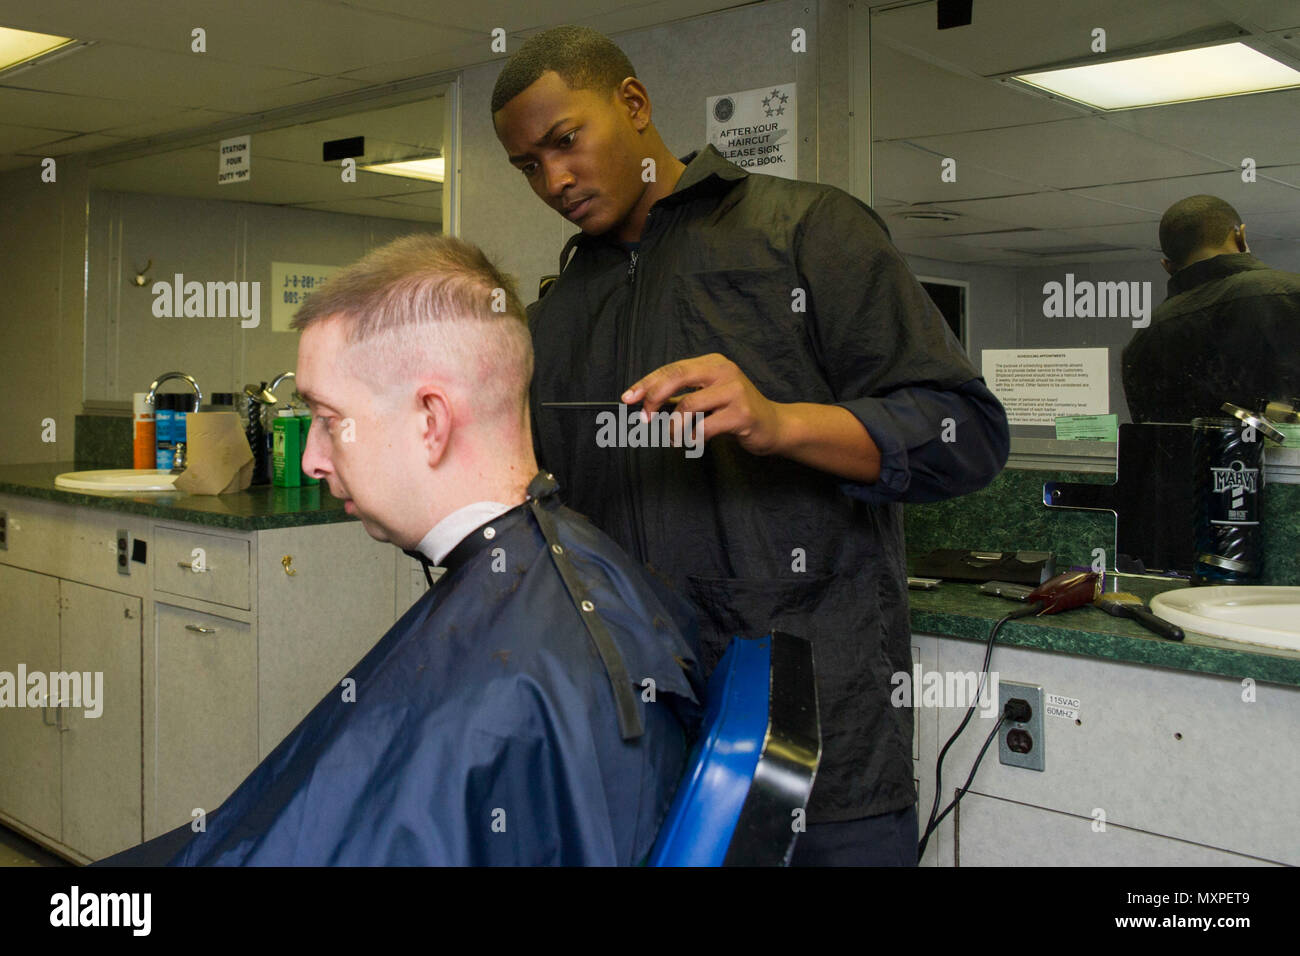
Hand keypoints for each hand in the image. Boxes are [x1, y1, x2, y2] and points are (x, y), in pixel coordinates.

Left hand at [621, 353, 785, 455]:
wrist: (773, 425)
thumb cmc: (735, 412)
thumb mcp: (708, 397)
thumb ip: (681, 396)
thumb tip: (645, 402)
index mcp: (712, 363)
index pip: (672, 369)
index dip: (647, 383)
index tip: (628, 398)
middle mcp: (724, 371)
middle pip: (677, 376)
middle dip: (654, 397)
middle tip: (645, 418)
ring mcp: (735, 391)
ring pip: (688, 405)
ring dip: (674, 426)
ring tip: (674, 437)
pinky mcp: (742, 414)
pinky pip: (705, 427)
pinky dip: (693, 437)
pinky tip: (694, 441)